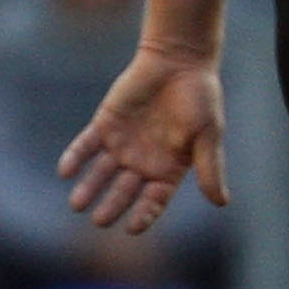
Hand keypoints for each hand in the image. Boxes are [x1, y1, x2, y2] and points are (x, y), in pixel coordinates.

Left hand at [60, 47, 227, 235]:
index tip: (132, 228)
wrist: (179, 60)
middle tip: (100, 220)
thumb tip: (221, 203)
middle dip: (112, 205)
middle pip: (123, 191)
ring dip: (89, 188)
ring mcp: (121, 143)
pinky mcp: (104, 125)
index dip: (144, 215)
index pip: (154, 200)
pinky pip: (85, 146)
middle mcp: (143, 161)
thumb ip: (210, 168)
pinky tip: (66, 171)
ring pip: (101, 173)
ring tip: (77, 203)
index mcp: (169, 168)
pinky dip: (75, 158)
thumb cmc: (200, 97)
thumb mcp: (208, 134)